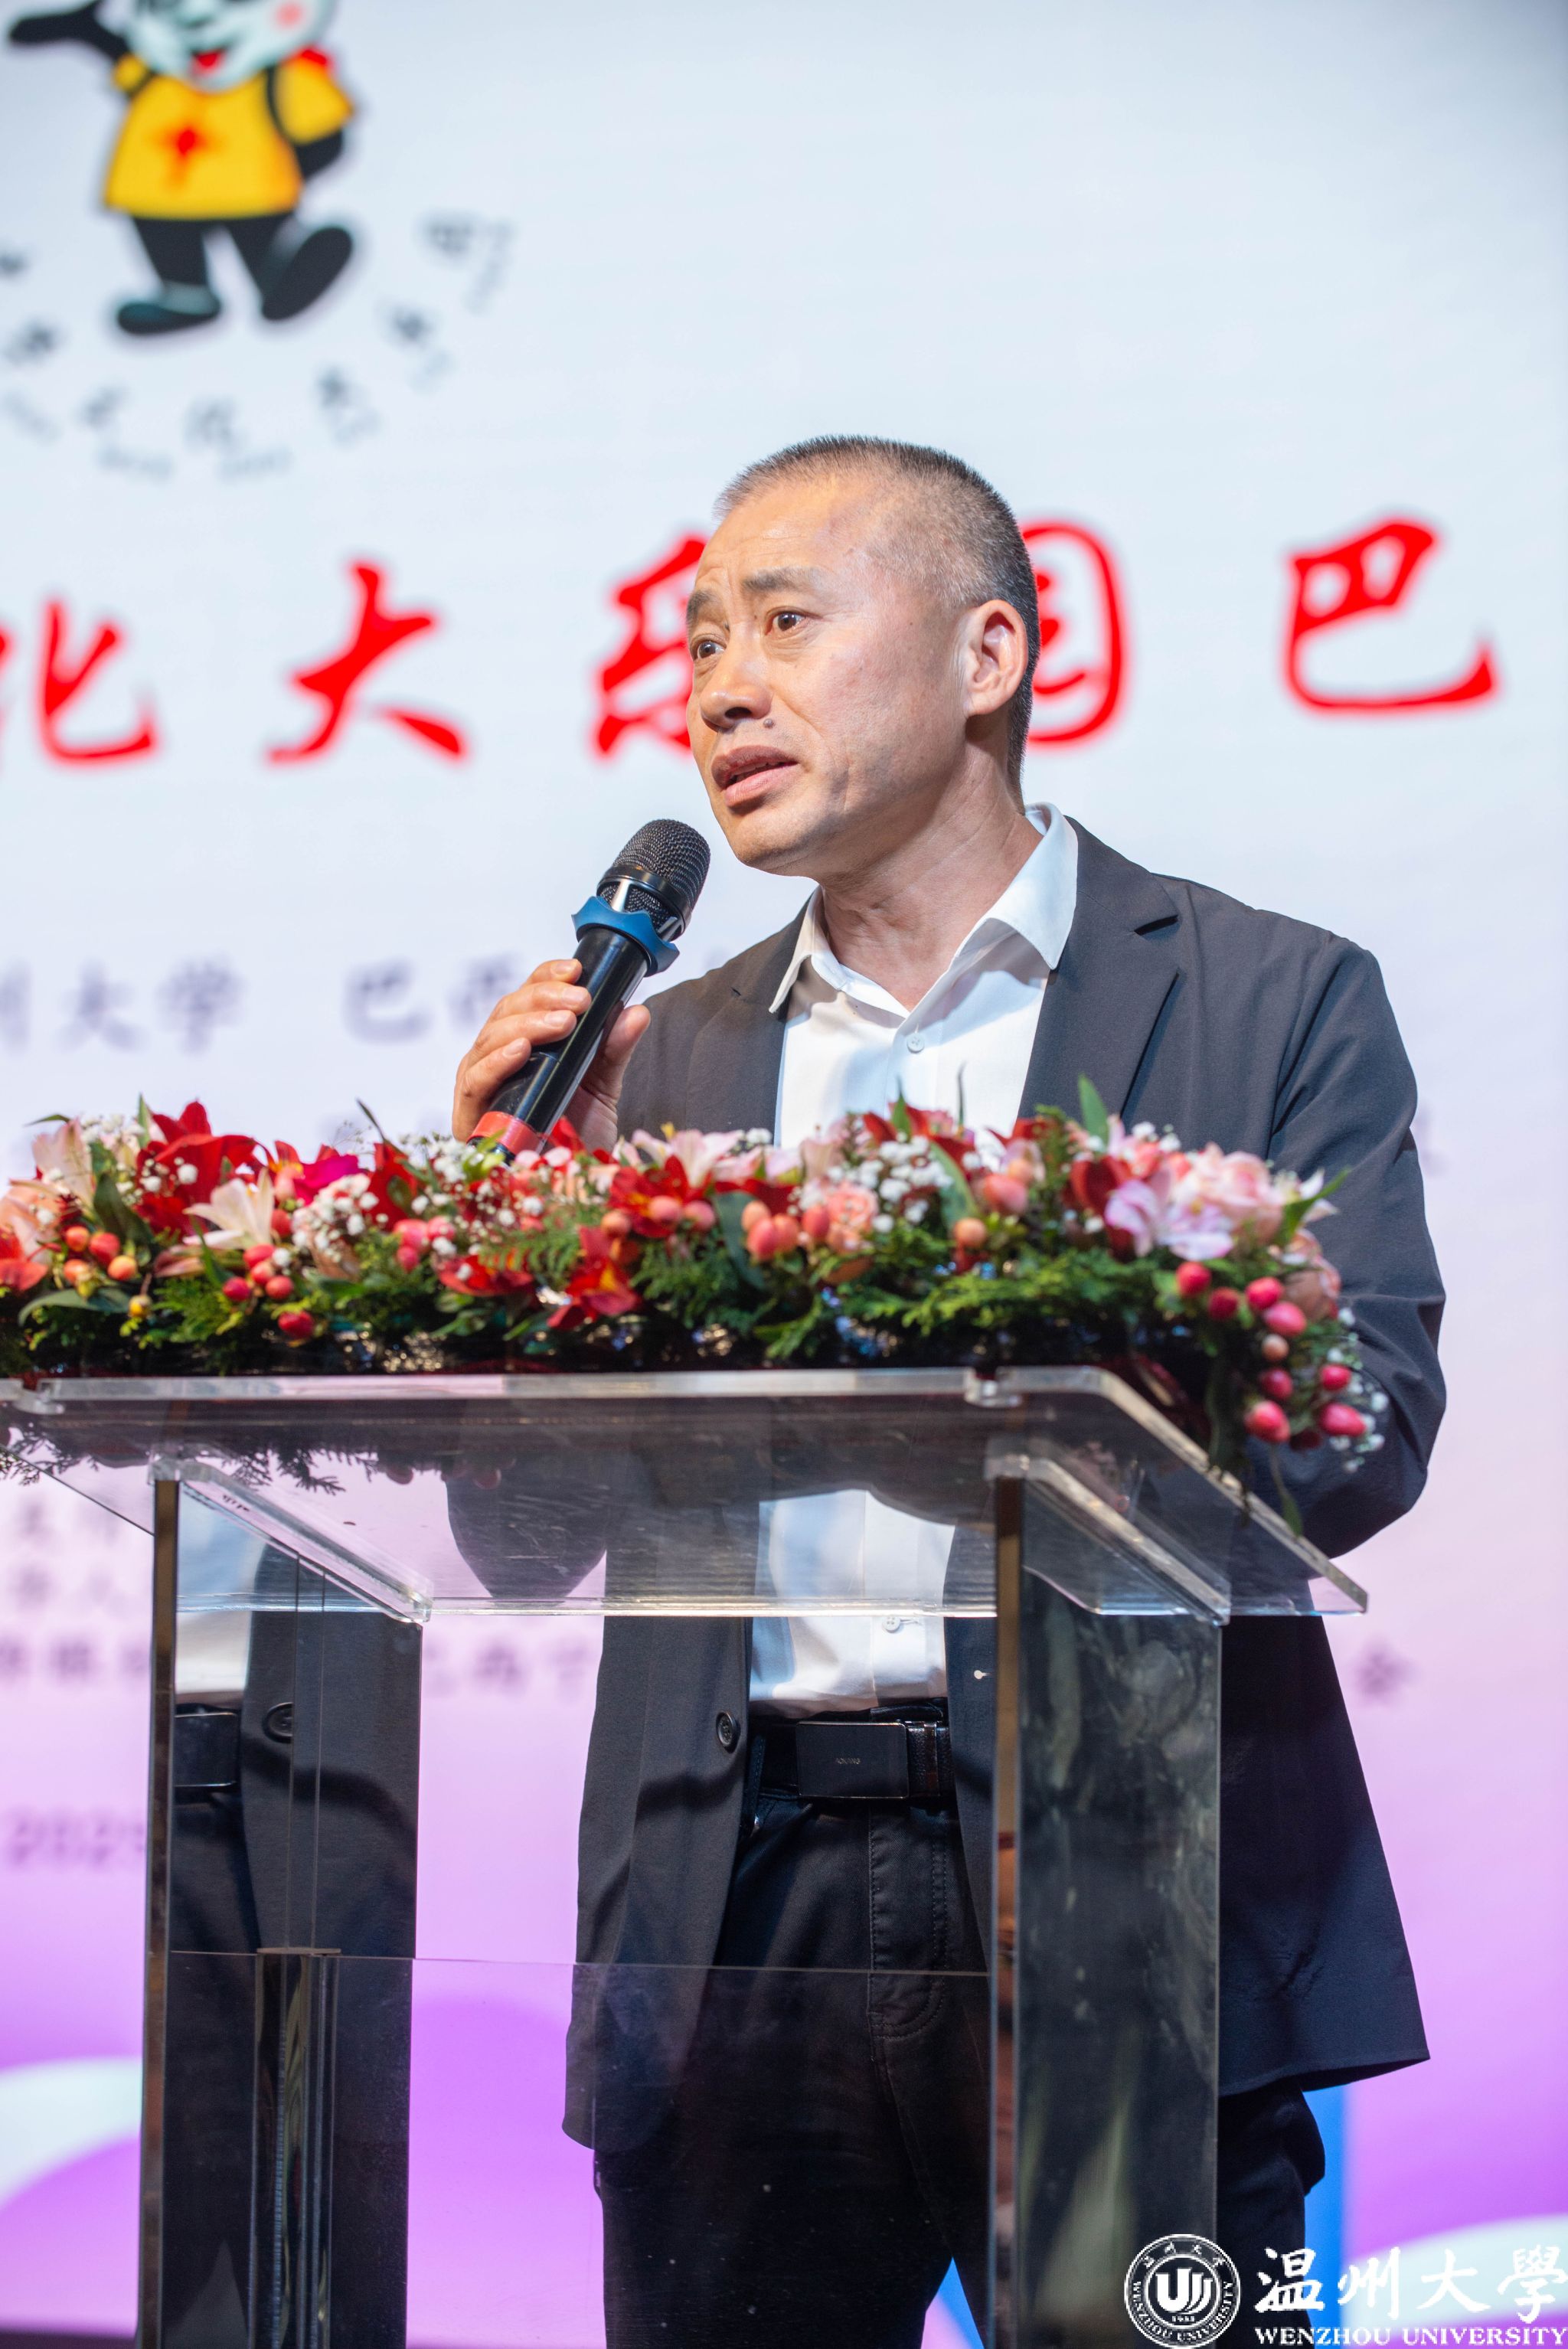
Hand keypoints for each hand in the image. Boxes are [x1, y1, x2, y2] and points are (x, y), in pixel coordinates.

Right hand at [451, 959, 648, 1152]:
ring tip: (562, 1023)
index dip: (546, 978)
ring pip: (490, 1038)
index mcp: (527, 1044)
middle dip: (543, 1000)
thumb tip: (636, 1011)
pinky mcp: (467, 1116)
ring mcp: (480, 1084)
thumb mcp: (602, 1088)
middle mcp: (498, 1058)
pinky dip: (497, 1061)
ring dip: (527, 1025)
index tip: (576, 969)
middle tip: (580, 1001)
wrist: (566, 1191)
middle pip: (507, 1012)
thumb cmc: (575, 1137)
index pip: (527, 997)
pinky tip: (522, 1050)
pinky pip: (475, 1079)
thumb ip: (614, 1049)